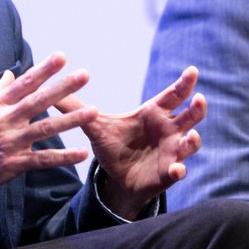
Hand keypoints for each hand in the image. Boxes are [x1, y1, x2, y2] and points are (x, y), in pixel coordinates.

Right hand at [0, 53, 95, 194]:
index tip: (61, 57)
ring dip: (71, 120)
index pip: (24, 83)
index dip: (43, 70)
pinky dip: (63, 157)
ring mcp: (12, 141)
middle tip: (84, 75)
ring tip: (93, 111)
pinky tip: (82, 153)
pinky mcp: (15, 162)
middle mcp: (6, 120)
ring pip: (46, 128)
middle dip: (63, 87)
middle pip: (39, 100)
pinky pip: (44, 159)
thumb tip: (9, 74)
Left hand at [57, 67, 205, 217]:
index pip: (172, 96)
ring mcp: (172, 151)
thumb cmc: (112, 146)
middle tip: (199, 98)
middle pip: (190, 116)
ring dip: (192, 140)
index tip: (192, 70)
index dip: (183, 83)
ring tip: (190, 136)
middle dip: (197, 108)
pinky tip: (176, 170)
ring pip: (190, 143)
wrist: (116, 178)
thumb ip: (75, 108)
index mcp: (153, 114)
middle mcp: (168, 130)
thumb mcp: (94, 126)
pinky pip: (178, 170)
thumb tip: (49, 89)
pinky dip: (179, 170)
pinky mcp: (169, 172)